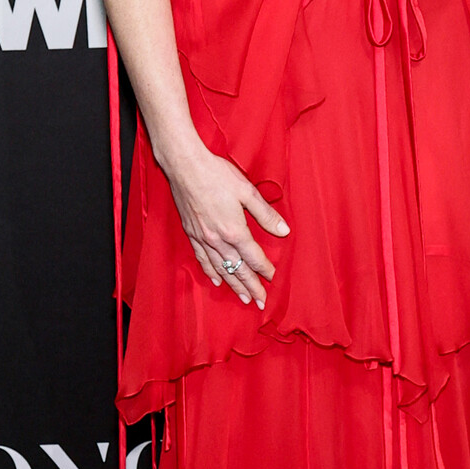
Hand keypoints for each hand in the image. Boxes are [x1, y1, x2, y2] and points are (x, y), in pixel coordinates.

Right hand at [163, 141, 289, 307]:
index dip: (265, 270)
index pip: (254, 258)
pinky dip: (211, 272)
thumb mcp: (247, 192)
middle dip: (251, 287)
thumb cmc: (216, 175)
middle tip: (261, 301)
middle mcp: (218, 240)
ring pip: (220, 269)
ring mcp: (203, 238)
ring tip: (243, 298)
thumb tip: (283, 230)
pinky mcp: (191, 234)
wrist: (185, 167)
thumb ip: (265, 214)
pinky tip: (216, 280)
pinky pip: (202, 259)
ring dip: (233, 285)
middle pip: (237, 270)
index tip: (273, 279)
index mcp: (234, 230)